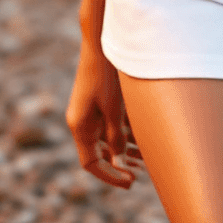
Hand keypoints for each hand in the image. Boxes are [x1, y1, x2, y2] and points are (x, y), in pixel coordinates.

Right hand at [66, 38, 141, 187]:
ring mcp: (87, 111)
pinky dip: (122, 134)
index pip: (91, 164)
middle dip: (118, 165)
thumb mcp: (114, 108)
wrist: (99, 40)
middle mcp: (81, 121)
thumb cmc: (106, 73)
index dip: (110, 176)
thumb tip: (119, 161)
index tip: (130, 182)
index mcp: (79, 126)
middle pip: (98, 154)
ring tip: (143, 161)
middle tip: (138, 174)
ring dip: (122, 151)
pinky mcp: (96, 101)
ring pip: (104, 140)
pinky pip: (107, 125)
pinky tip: (139, 139)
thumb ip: (116, 136)